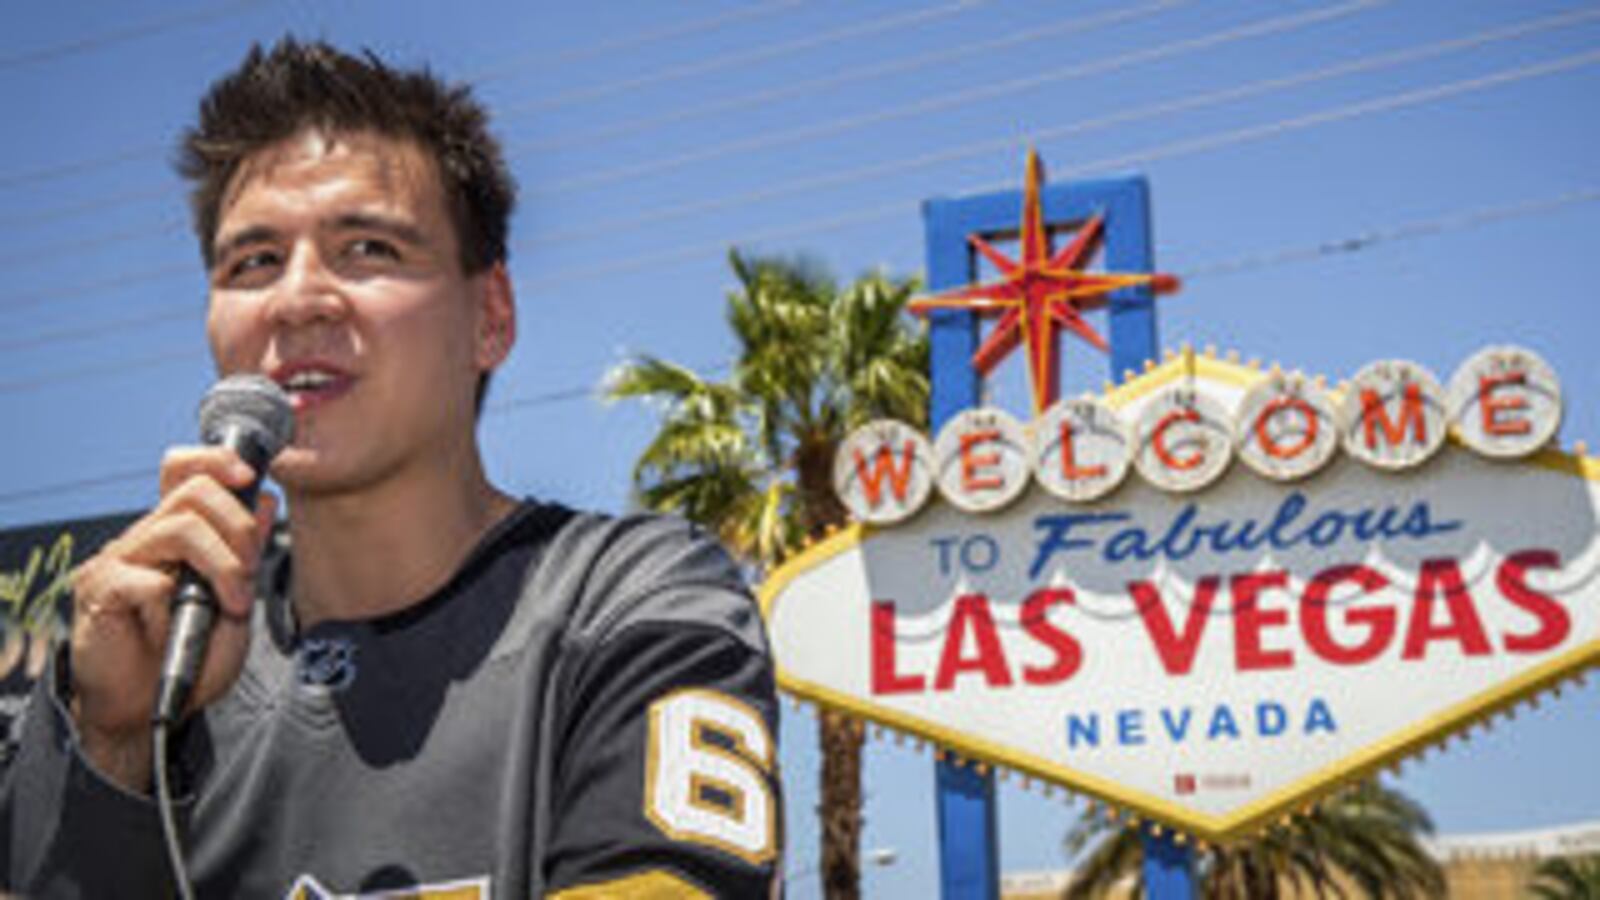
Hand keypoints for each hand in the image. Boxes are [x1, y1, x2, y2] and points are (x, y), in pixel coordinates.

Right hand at [67, 446, 276, 791]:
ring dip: (221, 566)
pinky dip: (171, 606)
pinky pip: (146, 579)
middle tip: (248, 573)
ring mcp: (120, 560)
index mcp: (177, 534)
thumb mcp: (236, 603)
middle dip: (238, 528)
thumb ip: (248, 555)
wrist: (151, 707)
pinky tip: (169, 631)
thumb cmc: (191, 654)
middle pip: (195, 491)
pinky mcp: (99, 590)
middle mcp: (146, 537)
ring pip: (178, 528)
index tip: (249, 475)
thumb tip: (264, 500)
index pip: (184, 470)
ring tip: (231, 604)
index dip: (216, 461)